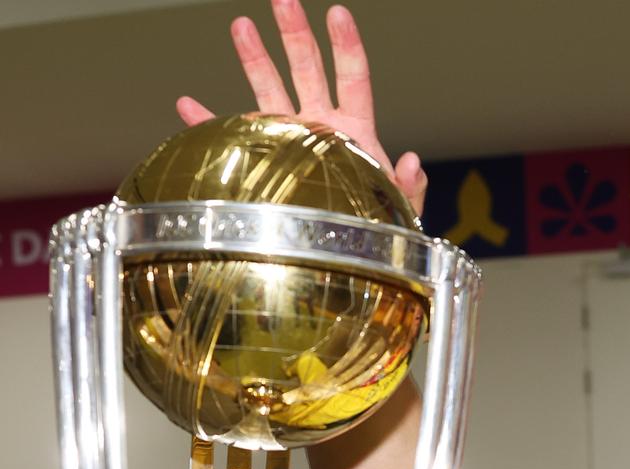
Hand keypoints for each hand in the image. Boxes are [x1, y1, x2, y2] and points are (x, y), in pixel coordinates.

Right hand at [176, 0, 426, 214]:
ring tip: (241, 24)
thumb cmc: (382, 231)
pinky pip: (232, 137)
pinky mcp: (265, 162)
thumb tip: (410, 159)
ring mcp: (292, 139)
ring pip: (270, 90)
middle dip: (295, 33)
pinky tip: (186, 105)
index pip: (353, 77)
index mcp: (357, 131)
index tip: (337, 12)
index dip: (346, 45)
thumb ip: (410, 187)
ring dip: (254, 59)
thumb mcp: (403, 211)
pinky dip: (208, 123)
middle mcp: (322, 126)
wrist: (350, 252)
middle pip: (307, 69)